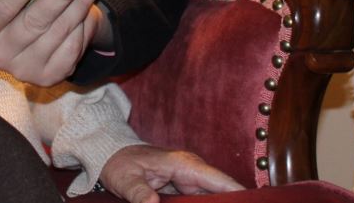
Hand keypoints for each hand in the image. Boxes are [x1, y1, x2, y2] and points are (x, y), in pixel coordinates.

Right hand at [0, 0, 103, 85]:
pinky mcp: (46, 78)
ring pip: (58, 32)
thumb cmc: (20, 10)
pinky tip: (87, 9)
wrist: (32, 44)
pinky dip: (82, 26)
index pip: (2, 7)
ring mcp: (23, 69)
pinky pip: (71, 48)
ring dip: (79, 5)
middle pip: (35, 21)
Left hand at [99, 144, 244, 201]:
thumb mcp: (125, 180)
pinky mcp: (187, 186)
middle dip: (235, 202)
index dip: (240, 194)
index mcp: (184, 164)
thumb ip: (138, 193)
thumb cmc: (120, 164)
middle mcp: (193, 169)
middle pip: (224, 191)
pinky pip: (206, 198)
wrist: (114, 155)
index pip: (221, 181)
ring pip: (216, 196)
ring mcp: (191, 178)